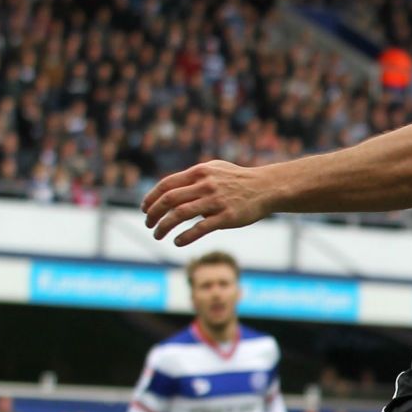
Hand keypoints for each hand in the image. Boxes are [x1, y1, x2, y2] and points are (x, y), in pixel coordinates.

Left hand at [141, 159, 277, 245]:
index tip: (145, 209)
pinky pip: (200, 228)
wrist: (267, 188)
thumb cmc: (239, 179)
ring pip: (179, 215)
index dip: (151, 198)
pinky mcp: (226, 217)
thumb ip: (194, 177)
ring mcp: (216, 201)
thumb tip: (172, 187)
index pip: (166, 185)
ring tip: (158, 235)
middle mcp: (205, 185)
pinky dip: (185, 237)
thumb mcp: (215, 169)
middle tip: (149, 224)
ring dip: (164, 227)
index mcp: (200, 172)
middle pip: (169, 200)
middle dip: (153, 214)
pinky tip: (177, 242)